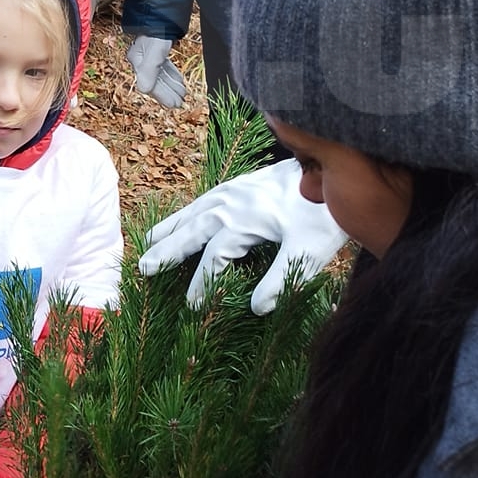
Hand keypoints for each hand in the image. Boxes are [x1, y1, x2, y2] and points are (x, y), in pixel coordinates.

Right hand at [125, 35, 187, 108]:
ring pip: (160, 74)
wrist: (160, 8)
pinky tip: (179, 80)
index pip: (150, 84)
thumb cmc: (157, 28)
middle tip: (180, 103)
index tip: (174, 105)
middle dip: (168, 92)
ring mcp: (148, 54)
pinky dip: (171, 74)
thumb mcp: (154, 50)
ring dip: (171, 84)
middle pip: (155, 81)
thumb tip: (144, 90)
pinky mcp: (156, 48)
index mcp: (138, 60)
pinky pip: (163, 66)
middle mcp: (141, 59)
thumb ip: (149, 70)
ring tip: (182, 93)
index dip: (162, 96)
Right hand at [139, 158, 348, 312]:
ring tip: (149, 242)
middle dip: (166, 252)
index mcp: (240, 221)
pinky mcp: (239, 184)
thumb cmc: (322, 213)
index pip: (212, 259)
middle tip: (143, 269)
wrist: (334, 169)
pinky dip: (185, 213)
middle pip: (189, 231)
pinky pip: (202, 201)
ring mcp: (231, 191)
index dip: (201, 285)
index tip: (191, 308)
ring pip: (191, 212)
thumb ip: (281, 280)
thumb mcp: (307, 251)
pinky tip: (183, 219)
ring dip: (169, 229)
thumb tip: (256, 308)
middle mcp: (228, 203)